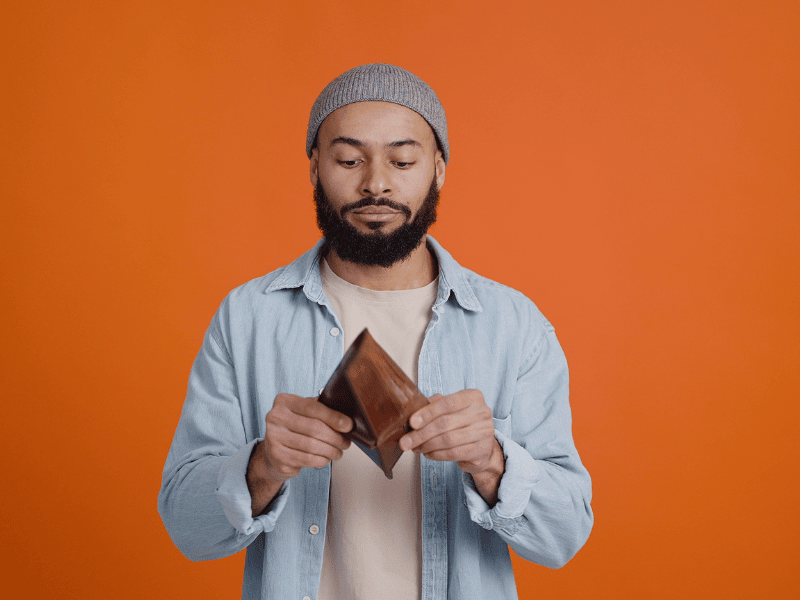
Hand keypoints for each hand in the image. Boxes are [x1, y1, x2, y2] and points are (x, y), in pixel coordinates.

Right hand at [247, 393, 351, 514]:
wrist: (273, 451)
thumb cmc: (294, 428)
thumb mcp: (304, 413)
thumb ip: (321, 409)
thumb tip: (346, 418)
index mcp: (284, 401)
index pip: (313, 408)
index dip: (333, 417)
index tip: (348, 425)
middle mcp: (275, 417)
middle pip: (314, 428)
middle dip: (335, 437)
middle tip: (345, 443)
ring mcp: (273, 437)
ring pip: (312, 446)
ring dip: (330, 451)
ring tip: (338, 452)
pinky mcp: (277, 456)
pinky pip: (307, 459)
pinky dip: (321, 460)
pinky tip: (326, 458)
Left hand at [398, 390, 504, 504]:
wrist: (482, 444)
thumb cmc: (461, 422)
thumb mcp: (450, 409)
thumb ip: (433, 405)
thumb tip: (411, 411)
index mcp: (473, 396)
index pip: (447, 403)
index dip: (427, 413)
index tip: (412, 423)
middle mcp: (482, 412)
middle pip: (445, 423)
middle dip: (421, 434)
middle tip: (406, 442)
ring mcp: (485, 432)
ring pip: (448, 440)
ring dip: (427, 445)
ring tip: (416, 448)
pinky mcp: (482, 450)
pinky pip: (454, 453)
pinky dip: (437, 454)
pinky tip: (428, 453)